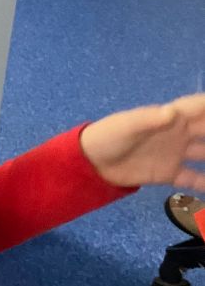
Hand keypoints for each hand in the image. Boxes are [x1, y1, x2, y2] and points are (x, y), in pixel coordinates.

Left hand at [79, 94, 204, 190]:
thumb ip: (149, 120)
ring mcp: (175, 153)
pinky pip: (193, 178)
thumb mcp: (127, 125)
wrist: (91, 162)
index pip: (199, 107)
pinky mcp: (168, 173)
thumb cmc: (108, 136)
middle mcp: (178, 133)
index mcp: (169, 118)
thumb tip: (172, 111)